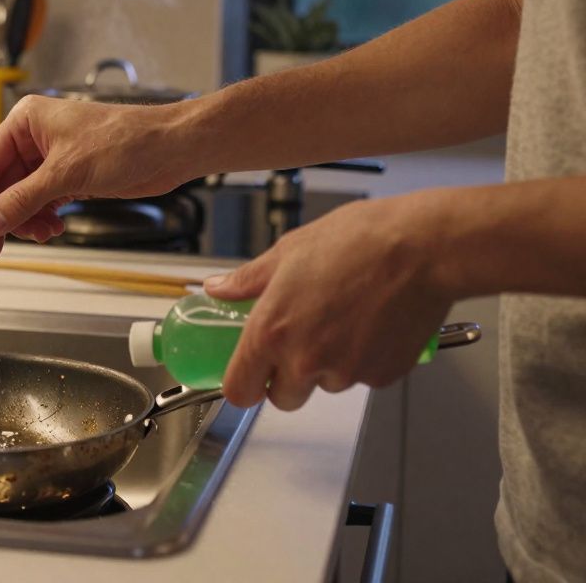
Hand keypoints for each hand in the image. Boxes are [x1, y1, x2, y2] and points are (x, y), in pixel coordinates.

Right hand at [0, 96, 190, 254]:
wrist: (170, 149)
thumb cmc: (126, 141)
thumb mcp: (65, 174)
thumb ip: (22, 200)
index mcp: (26, 122)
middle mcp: (34, 138)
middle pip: (1, 184)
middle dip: (3, 215)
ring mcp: (52, 159)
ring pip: (21, 197)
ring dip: (26, 220)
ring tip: (42, 234)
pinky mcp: (69, 176)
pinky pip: (42, 202)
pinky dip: (42, 218)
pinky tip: (54, 228)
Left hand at [205, 194, 453, 410]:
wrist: (423, 248)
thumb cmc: (358, 242)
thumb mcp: (289, 251)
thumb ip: (247, 280)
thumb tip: (218, 289)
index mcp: (271, 331)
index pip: (239, 390)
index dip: (243, 386)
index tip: (249, 375)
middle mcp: (305, 360)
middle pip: (283, 399)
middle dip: (288, 379)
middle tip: (301, 341)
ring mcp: (346, 372)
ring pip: (325, 386)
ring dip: (329, 366)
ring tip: (345, 319)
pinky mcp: (382, 376)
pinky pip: (363, 379)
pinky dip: (364, 360)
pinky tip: (372, 323)